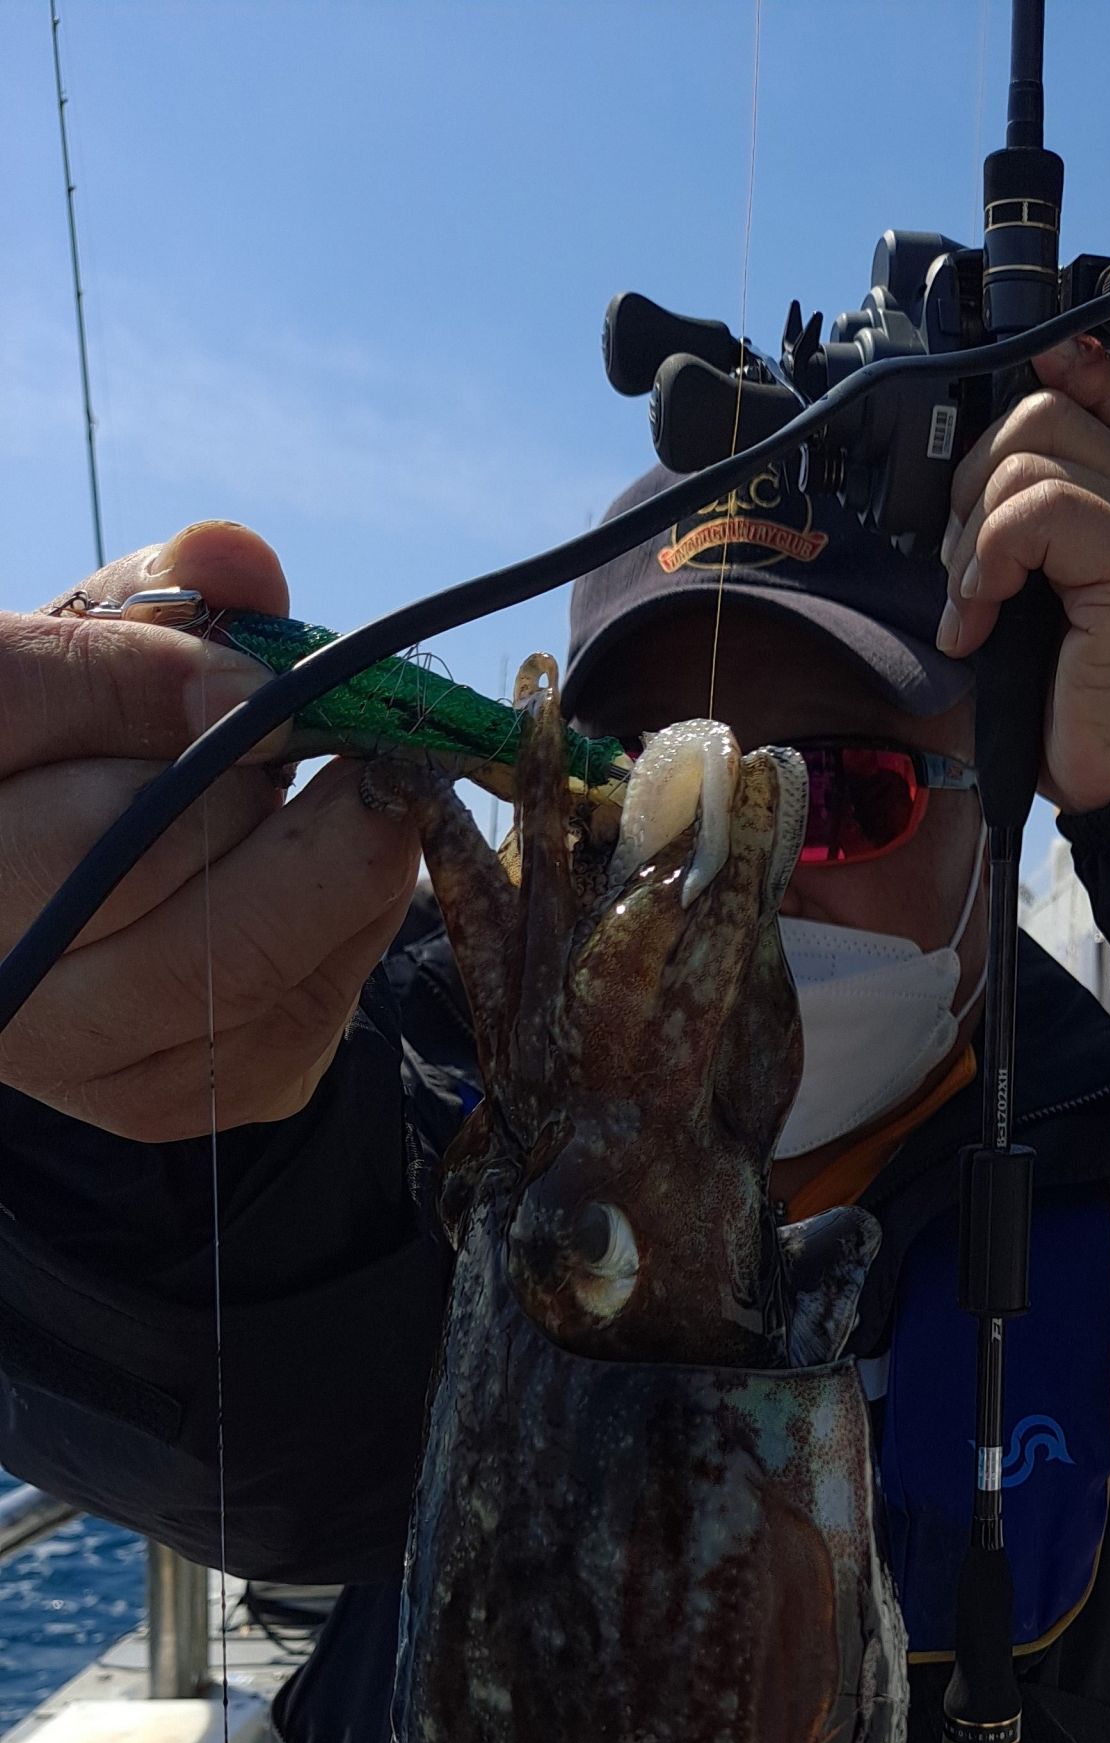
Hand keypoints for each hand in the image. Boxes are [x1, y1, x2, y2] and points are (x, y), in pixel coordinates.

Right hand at [0, 522, 418, 1139]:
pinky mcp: (154, 1102)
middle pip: (113, 848)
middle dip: (246, 782)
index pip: (13, 702)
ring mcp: (50, 1041)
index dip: (147, 684)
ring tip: (363, 799)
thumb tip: (241, 561)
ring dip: (326, 863)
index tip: (264, 679)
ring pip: (219, 954)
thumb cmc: (86, 762)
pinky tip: (337, 884)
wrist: (80, 928)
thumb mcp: (98, 654)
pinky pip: (286, 1018)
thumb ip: (159, 597)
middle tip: (335, 744)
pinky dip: (346, 935)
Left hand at [935, 338, 1109, 814]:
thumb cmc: (1078, 702)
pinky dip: (990, 563)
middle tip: (970, 572)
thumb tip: (943, 494)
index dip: (1056, 370)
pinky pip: (1038, 511)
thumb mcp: (1027, 603)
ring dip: (973, 540)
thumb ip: (1009, 536)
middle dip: (972, 484)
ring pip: (1028, 456)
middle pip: (1040, 408)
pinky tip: (987, 623)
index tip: (997, 432)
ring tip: (978, 612)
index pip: (1107, 380)